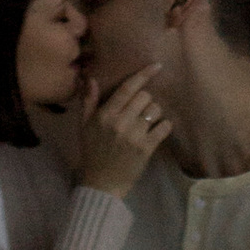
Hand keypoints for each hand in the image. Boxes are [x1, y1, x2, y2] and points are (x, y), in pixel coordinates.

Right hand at [70, 67, 172, 198]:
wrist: (102, 184)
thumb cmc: (93, 152)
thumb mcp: (84, 126)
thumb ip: (88, 101)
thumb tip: (92, 78)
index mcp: (105, 115)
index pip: (127, 89)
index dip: (143, 75)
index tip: (158, 66)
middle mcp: (120, 122)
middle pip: (145, 96)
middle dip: (145, 100)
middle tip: (139, 110)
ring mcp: (135, 135)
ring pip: (155, 110)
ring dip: (154, 113)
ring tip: (147, 122)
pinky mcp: (147, 148)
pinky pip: (164, 127)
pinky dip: (164, 126)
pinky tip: (158, 130)